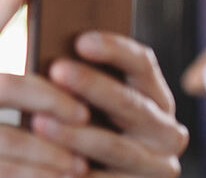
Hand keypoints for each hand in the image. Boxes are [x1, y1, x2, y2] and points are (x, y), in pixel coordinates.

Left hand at [35, 33, 188, 176]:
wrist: (89, 172)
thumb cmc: (81, 125)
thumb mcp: (89, 100)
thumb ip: (79, 76)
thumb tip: (50, 48)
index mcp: (155, 96)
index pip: (142, 63)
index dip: (114, 49)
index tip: (80, 40)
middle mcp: (166, 130)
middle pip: (129, 102)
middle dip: (91, 85)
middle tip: (56, 69)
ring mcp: (157, 165)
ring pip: (114, 145)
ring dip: (75, 133)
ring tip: (38, 120)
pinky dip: (73, 172)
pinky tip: (47, 162)